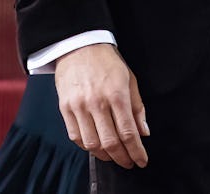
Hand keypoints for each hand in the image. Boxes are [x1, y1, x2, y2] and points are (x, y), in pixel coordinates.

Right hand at [55, 43, 148, 168]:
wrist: (80, 46)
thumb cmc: (107, 61)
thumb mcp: (129, 78)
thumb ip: (137, 107)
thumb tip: (144, 132)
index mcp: (116, 94)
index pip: (128, 132)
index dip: (136, 151)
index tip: (141, 160)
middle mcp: (97, 102)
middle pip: (110, 142)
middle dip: (122, 158)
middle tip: (129, 162)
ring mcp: (79, 106)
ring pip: (92, 144)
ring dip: (105, 156)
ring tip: (114, 156)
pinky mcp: (65, 108)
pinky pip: (76, 137)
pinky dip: (87, 147)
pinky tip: (96, 147)